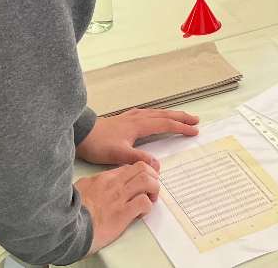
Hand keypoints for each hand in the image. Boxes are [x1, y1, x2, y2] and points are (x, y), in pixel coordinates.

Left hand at [75, 109, 198, 167]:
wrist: (81, 133)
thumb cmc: (98, 144)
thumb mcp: (119, 154)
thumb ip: (139, 159)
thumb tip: (158, 165)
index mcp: (139, 125)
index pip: (165, 124)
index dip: (181, 127)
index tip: (195, 131)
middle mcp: (137, 118)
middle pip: (164, 115)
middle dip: (181, 117)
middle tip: (196, 119)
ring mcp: (130, 117)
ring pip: (156, 112)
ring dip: (170, 114)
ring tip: (181, 115)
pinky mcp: (124, 119)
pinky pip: (146, 113)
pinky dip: (156, 113)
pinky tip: (153, 115)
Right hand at [77, 162, 159, 254]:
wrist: (66, 230)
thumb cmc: (69, 214)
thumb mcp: (78, 191)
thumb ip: (90, 185)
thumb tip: (94, 187)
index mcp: (102, 178)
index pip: (128, 167)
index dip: (139, 173)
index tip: (140, 182)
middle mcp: (113, 184)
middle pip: (142, 168)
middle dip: (152, 176)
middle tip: (151, 188)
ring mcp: (119, 198)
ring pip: (147, 181)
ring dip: (154, 189)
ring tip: (150, 199)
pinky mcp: (122, 214)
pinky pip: (144, 202)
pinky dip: (148, 206)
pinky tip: (141, 213)